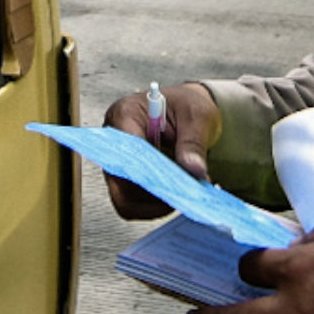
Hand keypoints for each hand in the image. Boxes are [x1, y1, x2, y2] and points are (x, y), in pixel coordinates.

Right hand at [98, 82, 221, 219]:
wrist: (187, 112)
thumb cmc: (186, 106)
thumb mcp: (198, 116)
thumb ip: (194, 142)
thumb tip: (194, 171)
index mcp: (126, 113)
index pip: (125, 148)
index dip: (145, 169)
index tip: (169, 182)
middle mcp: (115, 140)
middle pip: (120, 179)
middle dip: (151, 191)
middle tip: (180, 195)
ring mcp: (119, 162)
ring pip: (124, 198)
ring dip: (153, 204)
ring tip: (181, 198)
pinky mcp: (127, 180)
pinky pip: (133, 204)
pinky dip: (154, 207)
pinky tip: (174, 198)